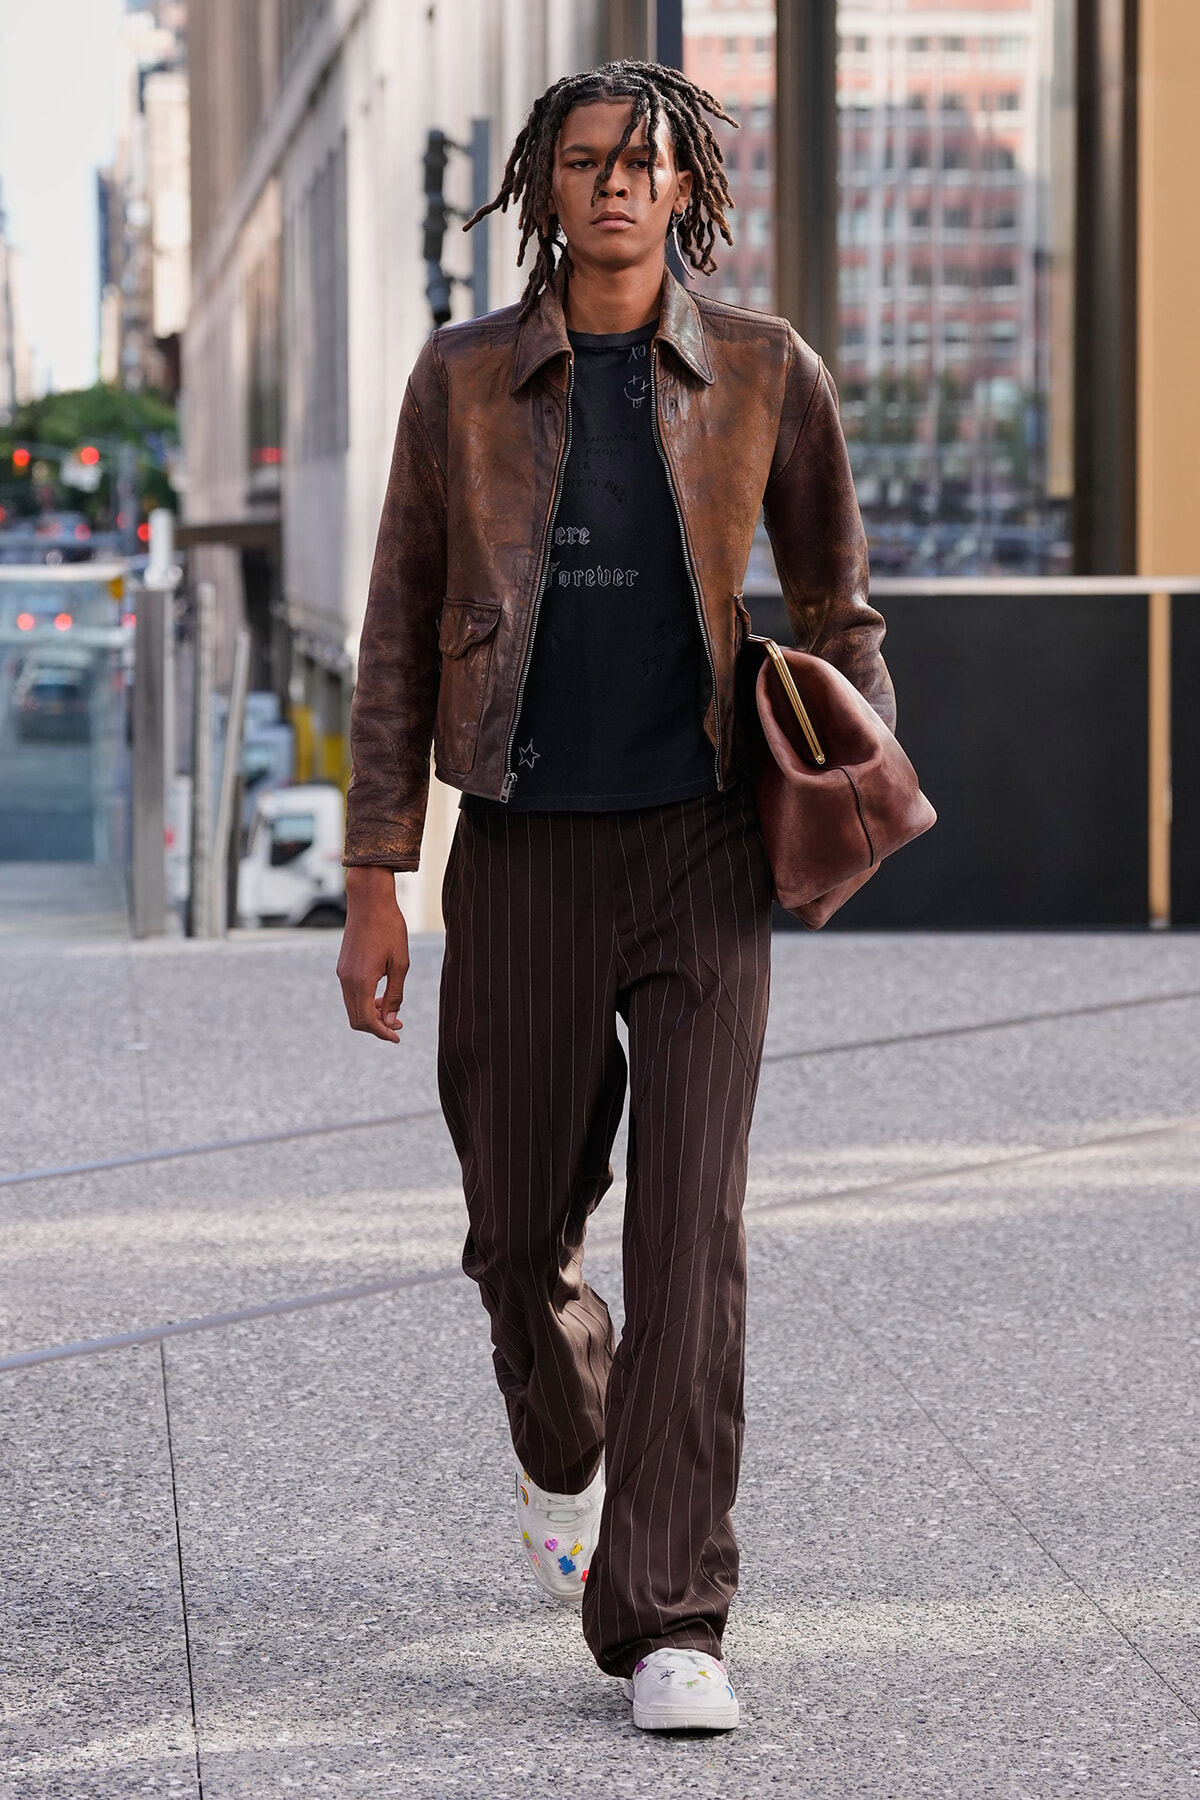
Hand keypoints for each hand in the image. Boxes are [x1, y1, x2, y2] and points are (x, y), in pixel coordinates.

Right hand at [337, 866, 409, 1041]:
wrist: (369, 901)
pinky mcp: (342, 967)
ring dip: (370, 1014)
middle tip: (398, 1025)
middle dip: (376, 1027)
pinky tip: (381, 995)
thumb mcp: (400, 964)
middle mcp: (347, 980)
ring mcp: (342, 973)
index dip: (382, 1033)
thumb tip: (391, 1021)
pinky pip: (351, 994)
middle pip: (356, 1019)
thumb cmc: (389, 929)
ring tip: (391, 1010)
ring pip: (352, 1008)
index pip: (367, 1021)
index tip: (397, 1036)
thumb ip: (395, 995)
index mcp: (362, 981)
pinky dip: (364, 1002)